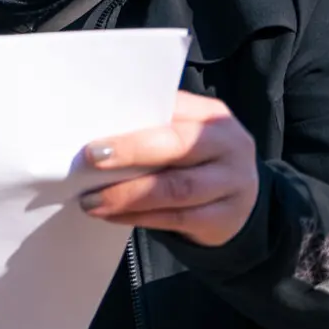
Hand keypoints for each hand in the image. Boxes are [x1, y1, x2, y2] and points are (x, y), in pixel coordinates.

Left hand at [77, 90, 259, 247]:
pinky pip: (177, 219)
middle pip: (176, 146)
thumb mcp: (184, 135)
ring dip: (127, 195)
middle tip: (89, 160)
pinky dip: (139, 217)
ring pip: (176, 189)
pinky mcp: (225, 218)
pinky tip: (112, 215)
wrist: (239, 201)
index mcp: (211, 116)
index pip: (171, 109)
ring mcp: (232, 183)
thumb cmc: (195, 160)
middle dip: (129, 152)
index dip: (133, 121)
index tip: (96, 132)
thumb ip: (151, 129)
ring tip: (91, 200)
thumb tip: (95, 134)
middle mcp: (228, 145)